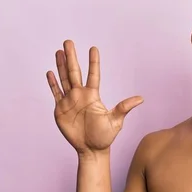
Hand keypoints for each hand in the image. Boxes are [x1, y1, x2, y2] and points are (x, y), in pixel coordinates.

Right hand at [46, 40, 143, 155]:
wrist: (91, 149)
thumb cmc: (105, 136)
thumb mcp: (116, 121)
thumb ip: (124, 108)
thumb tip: (141, 99)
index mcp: (93, 96)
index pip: (93, 75)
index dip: (93, 62)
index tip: (93, 48)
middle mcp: (81, 95)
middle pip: (74, 72)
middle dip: (71, 57)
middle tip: (68, 41)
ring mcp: (70, 101)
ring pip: (64, 79)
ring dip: (60, 65)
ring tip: (59, 51)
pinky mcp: (61, 109)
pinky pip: (56, 93)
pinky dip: (53, 83)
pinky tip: (50, 72)